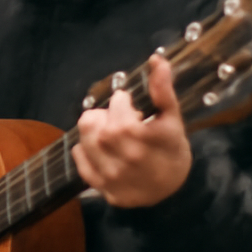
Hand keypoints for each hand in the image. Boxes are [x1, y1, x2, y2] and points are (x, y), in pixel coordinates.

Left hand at [72, 54, 191, 207]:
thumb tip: (157, 60)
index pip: (116, 104)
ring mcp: (111, 175)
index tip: (130, 106)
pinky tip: (105, 151)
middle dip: (105, 115)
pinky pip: (78, 156)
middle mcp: (124, 157)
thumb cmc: (171, 149)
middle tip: (121, 121)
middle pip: (91, 119)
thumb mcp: (172, 119)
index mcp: (141, 137)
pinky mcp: (101, 186)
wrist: (173, 191)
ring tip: (113, 136)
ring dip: (94, 131)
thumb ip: (163, 89)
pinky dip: (86, 149)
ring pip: (82, 137)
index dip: (122, 102)